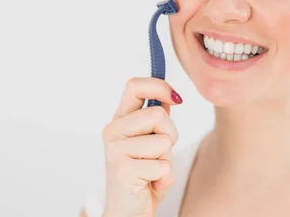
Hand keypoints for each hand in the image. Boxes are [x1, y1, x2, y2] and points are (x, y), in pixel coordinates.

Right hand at [101, 77, 182, 216]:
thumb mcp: (151, 143)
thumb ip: (155, 120)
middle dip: (170, 135)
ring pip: (163, 140)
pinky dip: (165, 177)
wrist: (128, 213)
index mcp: (119, 120)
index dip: (159, 86)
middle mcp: (113, 131)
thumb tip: (169, 97)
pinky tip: (151, 184)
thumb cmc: (143, 178)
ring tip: (153, 170)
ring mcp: (116, 150)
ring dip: (167, 159)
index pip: (134, 86)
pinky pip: (163, 165)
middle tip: (160, 153)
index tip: (176, 98)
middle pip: (157, 114)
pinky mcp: (123, 169)